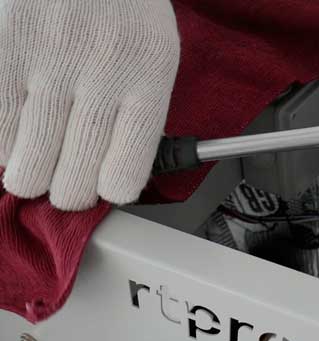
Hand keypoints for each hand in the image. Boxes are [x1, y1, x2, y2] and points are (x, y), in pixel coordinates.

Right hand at [0, 0, 179, 210]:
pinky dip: (2, 144)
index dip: (112, 189)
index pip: (127, 168)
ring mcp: (46, 62)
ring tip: (37, 159)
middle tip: (65, 182)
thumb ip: (138, 105)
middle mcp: (99, 70)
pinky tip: (15, 131)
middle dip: (68, 192)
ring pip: (27, 166)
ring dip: (29, 174)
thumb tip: (116, 171)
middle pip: (75, 179)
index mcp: (147, 72)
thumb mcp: (151, 47)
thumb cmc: (116, 2)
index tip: (105, 187)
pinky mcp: (2, 51)